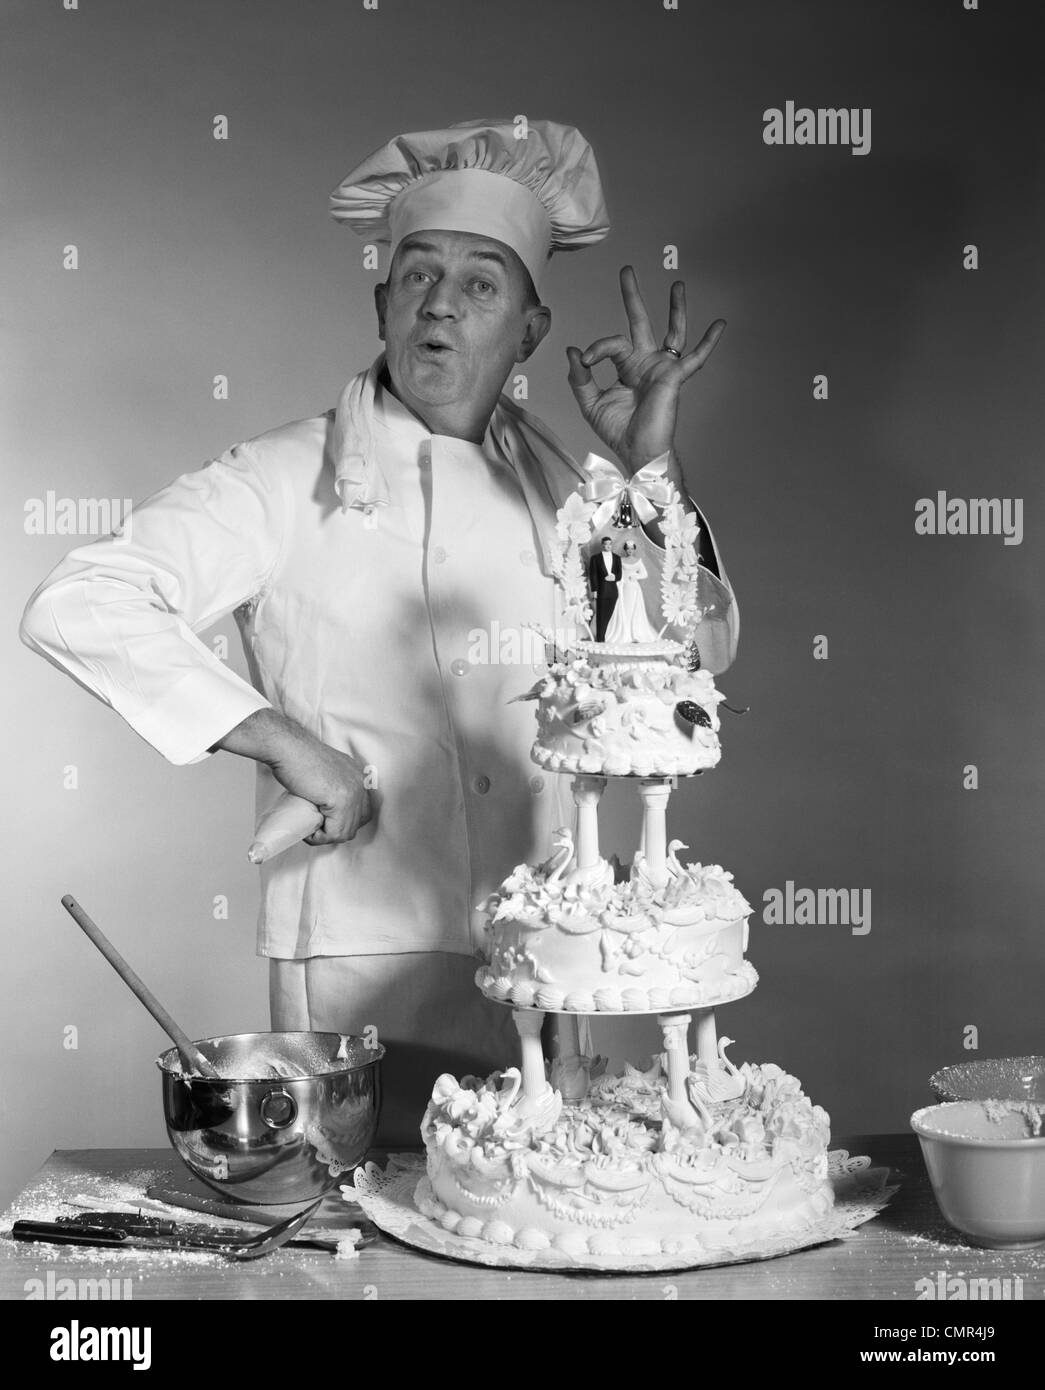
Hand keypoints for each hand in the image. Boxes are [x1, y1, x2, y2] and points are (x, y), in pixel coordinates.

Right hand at [215, 709, 373, 845]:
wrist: (287, 748)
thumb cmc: (297, 757)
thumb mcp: (325, 771)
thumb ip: (333, 785)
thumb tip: (327, 807)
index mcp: (358, 776)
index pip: (363, 811)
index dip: (344, 822)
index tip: (325, 822)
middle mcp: (360, 783)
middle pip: (357, 823)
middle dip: (336, 832)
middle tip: (315, 827)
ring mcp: (353, 792)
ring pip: (345, 832)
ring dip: (325, 836)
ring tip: (309, 828)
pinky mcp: (341, 800)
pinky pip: (334, 833)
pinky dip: (319, 837)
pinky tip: (308, 830)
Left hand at [566, 267, 724, 473]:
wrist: (638, 452)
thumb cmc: (618, 431)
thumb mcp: (591, 403)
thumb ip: (581, 378)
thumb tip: (575, 351)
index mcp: (627, 367)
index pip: (612, 344)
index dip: (597, 348)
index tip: (585, 360)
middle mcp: (646, 363)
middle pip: (640, 322)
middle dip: (633, 297)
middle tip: (626, 270)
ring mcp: (663, 369)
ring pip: (672, 332)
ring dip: (675, 309)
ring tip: (677, 285)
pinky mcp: (675, 378)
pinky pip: (696, 358)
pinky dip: (709, 342)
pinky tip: (720, 324)